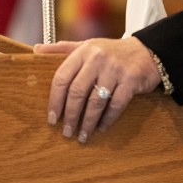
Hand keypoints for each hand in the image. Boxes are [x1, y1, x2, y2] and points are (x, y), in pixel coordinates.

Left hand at [33, 36, 160, 142]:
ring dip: (87, 122)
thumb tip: (36, 50)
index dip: (55, 100)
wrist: (147, 50)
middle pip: (77, 92)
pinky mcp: (131, 80)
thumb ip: (63, 48)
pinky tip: (102, 127)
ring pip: (96, 101)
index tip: (52, 118)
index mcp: (84, 51)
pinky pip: (116, 105)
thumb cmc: (112, 51)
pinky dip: (107, 119)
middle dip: (70, 116)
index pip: (62, 77)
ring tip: (82, 136)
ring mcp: (115, 69)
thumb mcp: (87, 46)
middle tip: (67, 132)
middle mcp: (98, 58)